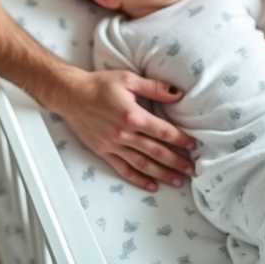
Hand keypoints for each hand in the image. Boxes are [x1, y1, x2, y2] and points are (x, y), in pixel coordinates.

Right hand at [48, 68, 195, 191]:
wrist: (71, 94)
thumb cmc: (99, 84)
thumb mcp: (128, 79)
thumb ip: (154, 88)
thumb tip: (177, 94)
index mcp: (133, 115)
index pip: (163, 131)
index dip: (180, 139)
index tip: (193, 146)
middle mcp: (124, 134)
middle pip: (156, 151)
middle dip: (176, 161)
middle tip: (192, 170)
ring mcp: (113, 145)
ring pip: (142, 164)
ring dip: (162, 174)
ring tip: (177, 181)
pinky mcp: (103, 151)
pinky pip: (123, 169)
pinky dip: (138, 179)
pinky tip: (151, 185)